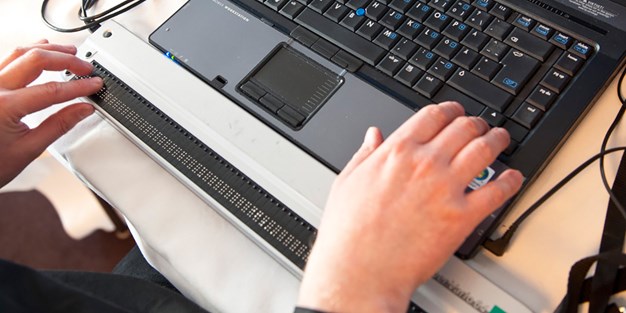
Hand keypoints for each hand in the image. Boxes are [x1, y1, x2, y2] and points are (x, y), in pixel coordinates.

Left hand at [0, 40, 102, 187]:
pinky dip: (27, 54)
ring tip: (68, 52)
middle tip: (85, 67)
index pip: (51, 89)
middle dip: (65, 59)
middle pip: (35, 59)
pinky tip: (39, 53)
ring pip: (18, 53)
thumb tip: (82, 110)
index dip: (78, 86)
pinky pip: (6, 60)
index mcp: (4, 106)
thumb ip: (59, 125)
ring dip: (46, 50)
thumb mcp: (28, 150)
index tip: (94, 84)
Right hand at [298, 102, 523, 311]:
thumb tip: (373, 135)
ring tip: (501, 140)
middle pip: (464, 127)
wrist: (360, 270)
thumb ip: (364, 154)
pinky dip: (510, 181)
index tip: (455, 113)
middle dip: (477, 123)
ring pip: (485, 150)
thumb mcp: (347, 182)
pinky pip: (497, 191)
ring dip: (497, 140)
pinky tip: (512, 178)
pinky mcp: (462, 217)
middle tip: (481, 127)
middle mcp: (425, 163)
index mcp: (397, 151)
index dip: (450, 110)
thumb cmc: (349, 232)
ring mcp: (446, 188)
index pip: (434, 115)